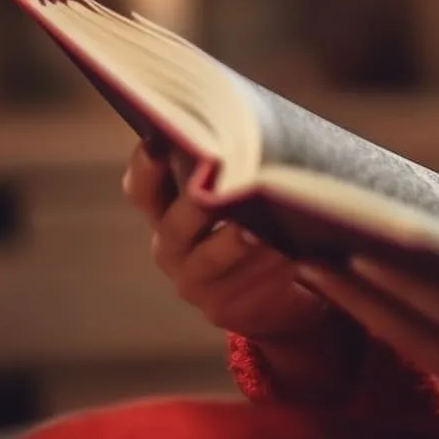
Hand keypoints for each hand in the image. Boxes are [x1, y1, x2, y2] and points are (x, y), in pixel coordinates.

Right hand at [123, 141, 334, 343]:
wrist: (278, 295)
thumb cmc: (260, 223)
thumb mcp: (239, 197)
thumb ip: (236, 171)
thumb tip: (255, 127)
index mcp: (166, 212)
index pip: (144, 189)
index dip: (147, 167)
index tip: (160, 142)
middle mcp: (171, 249)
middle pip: (177, 225)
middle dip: (198, 204)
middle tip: (218, 185)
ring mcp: (195, 284)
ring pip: (216, 259)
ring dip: (240, 242)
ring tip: (262, 228)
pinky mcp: (225, 311)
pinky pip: (249, 287)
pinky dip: (272, 268)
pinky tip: (294, 253)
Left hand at [295, 258, 438, 438]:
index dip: (407, 287)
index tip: (360, 255)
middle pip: (409, 336)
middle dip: (356, 298)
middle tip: (304, 259)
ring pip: (406, 347)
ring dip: (359, 310)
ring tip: (314, 268)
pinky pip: (421, 353)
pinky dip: (387, 321)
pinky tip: (360, 289)